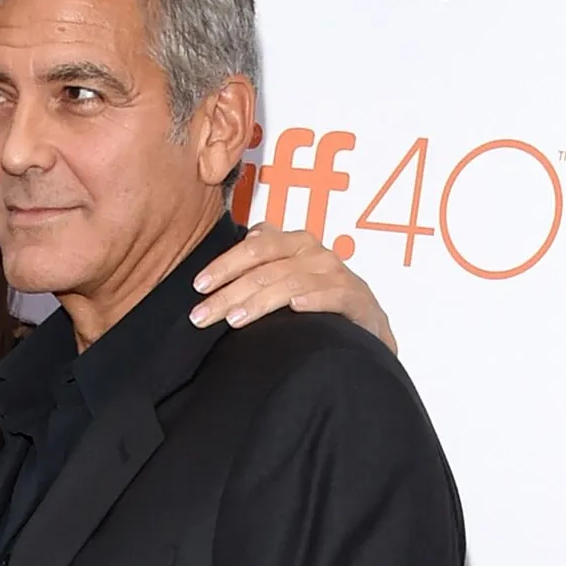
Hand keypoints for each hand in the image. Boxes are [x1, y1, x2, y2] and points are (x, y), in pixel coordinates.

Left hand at [189, 221, 397, 354]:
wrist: (367, 324)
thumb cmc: (318, 298)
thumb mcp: (286, 275)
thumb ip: (261, 260)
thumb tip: (238, 240)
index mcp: (294, 243)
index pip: (254, 247)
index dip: (224, 264)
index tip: (199, 286)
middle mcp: (315, 253)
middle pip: (265, 268)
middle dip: (229, 292)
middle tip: (202, 315)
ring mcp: (337, 274)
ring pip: (291, 283)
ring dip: (259, 301)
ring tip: (234, 319)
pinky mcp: (357, 298)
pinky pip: (334, 295)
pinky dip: (314, 300)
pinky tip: (295, 309)